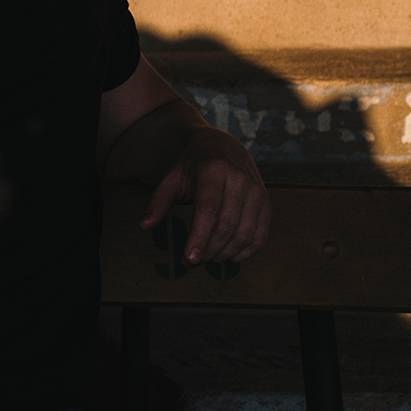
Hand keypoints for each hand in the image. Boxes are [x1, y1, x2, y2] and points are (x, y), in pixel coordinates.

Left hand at [140, 128, 270, 264]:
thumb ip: (158, 202)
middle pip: (226, 227)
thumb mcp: (172, 179)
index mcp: (214, 172)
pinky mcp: (266, 205)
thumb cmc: (192, 168)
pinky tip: (226, 256)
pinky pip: (259, 238)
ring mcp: (257, 193)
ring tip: (205, 258)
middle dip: (207, 251)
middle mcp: (240, 182)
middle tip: (190, 261)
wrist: (225, 149)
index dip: (199, 237)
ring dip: (223, 255)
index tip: (188, 259)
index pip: (208, 210)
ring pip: (244, 236)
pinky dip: (243, 254)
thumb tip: (144, 226)